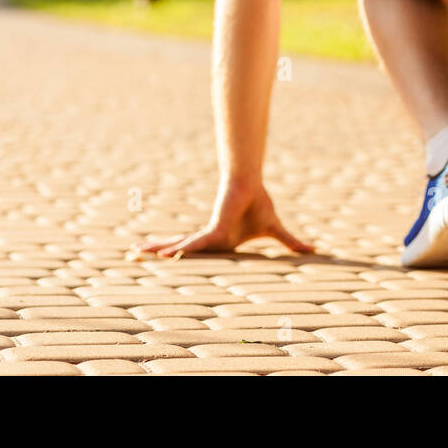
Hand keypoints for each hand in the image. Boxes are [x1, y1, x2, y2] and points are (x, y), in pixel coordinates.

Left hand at [133, 180, 313, 258]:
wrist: (253, 187)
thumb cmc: (259, 204)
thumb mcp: (274, 230)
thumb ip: (290, 242)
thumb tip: (315, 249)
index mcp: (219, 242)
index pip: (194, 253)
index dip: (177, 256)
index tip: (162, 261)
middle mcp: (208, 240)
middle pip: (177, 248)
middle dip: (154, 253)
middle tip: (132, 256)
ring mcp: (207, 236)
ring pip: (177, 247)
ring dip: (154, 250)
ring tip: (132, 254)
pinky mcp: (211, 232)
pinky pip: (192, 245)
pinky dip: (177, 250)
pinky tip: (161, 255)